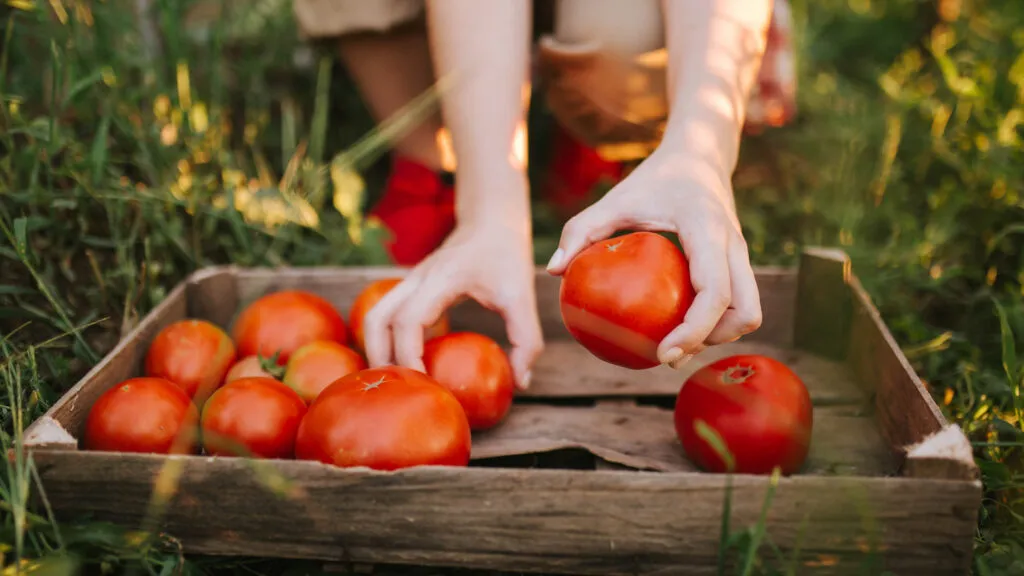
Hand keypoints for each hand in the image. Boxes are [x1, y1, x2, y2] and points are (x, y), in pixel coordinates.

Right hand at [362, 213, 543, 389]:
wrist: (492, 222)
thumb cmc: (507, 257)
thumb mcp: (522, 296)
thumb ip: (526, 339)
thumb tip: (520, 382)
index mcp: (441, 279)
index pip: (409, 320)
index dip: (409, 355)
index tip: (424, 382)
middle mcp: (418, 279)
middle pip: (378, 319)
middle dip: (380, 356)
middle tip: (399, 388)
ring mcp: (411, 281)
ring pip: (375, 315)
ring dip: (376, 348)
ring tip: (394, 379)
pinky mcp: (412, 287)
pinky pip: (387, 314)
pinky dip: (386, 339)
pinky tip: (403, 362)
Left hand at [545, 147, 761, 367]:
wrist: (700, 154)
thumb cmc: (654, 179)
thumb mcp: (616, 199)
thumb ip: (583, 229)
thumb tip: (553, 270)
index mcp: (709, 231)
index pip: (715, 292)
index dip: (695, 330)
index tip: (664, 353)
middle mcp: (734, 246)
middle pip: (745, 312)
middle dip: (711, 342)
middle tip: (669, 355)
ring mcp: (742, 255)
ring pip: (747, 311)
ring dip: (717, 335)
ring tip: (674, 344)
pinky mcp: (738, 261)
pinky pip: (737, 302)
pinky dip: (715, 321)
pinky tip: (677, 326)